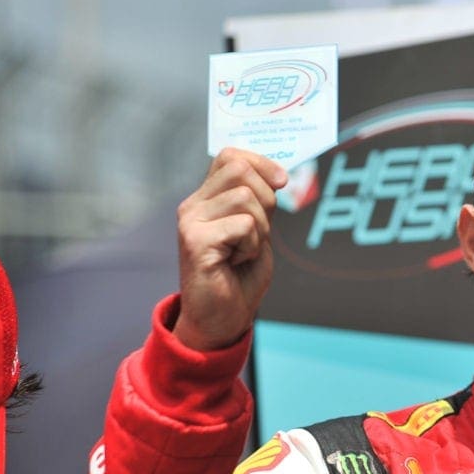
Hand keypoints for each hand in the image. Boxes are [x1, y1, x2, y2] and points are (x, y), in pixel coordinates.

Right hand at [173, 148, 288, 350]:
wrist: (222, 317)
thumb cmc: (240, 276)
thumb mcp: (256, 231)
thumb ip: (260, 202)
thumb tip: (278, 173)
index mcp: (206, 199)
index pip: (231, 156)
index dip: (261, 163)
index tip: (282, 181)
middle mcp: (193, 205)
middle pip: (241, 170)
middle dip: (267, 199)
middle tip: (259, 232)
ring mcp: (191, 221)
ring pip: (246, 198)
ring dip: (261, 229)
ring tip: (246, 250)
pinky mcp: (196, 241)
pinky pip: (244, 225)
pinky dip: (253, 246)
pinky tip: (237, 261)